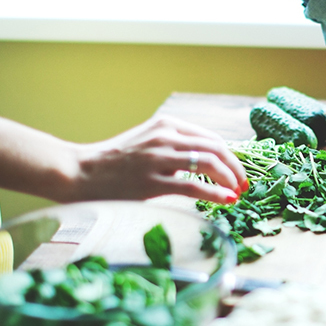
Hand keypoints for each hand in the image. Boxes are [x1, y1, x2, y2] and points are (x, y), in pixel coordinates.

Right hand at [72, 115, 246, 203]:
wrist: (80, 172)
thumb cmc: (114, 163)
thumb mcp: (147, 143)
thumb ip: (175, 148)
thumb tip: (206, 164)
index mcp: (166, 125)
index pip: (211, 139)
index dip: (231, 156)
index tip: (239, 172)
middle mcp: (165, 136)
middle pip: (215, 149)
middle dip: (236, 168)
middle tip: (245, 184)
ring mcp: (158, 158)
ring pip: (208, 164)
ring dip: (229, 179)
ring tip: (238, 193)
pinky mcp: (151, 181)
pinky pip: (193, 186)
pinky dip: (214, 193)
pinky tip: (225, 201)